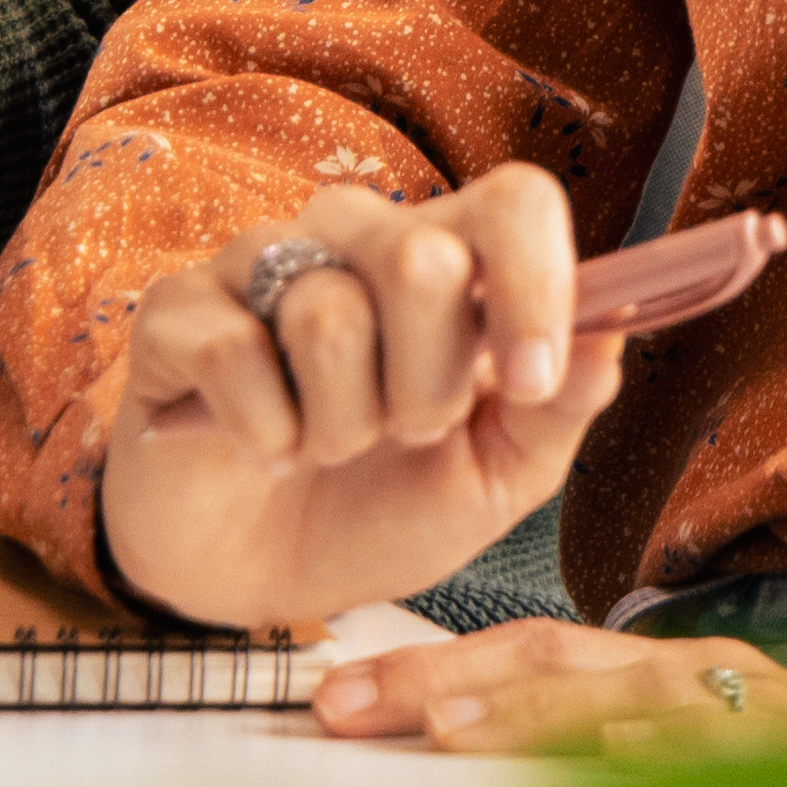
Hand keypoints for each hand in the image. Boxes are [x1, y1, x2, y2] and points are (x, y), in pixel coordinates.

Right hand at [94, 165, 612, 636]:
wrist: (257, 584)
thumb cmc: (381, 511)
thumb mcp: (492, 481)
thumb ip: (555, 412)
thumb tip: (609, 338)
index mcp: (449, 264)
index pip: (514, 201)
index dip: (536, 281)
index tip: (532, 380)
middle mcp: (355, 241)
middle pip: (421, 257)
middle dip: (427, 388)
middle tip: (404, 434)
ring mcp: (257, 268)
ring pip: (328, 314)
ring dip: (342, 426)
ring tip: (327, 450)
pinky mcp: (177, 315)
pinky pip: (234, 353)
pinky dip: (266, 435)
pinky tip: (263, 451)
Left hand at [308, 618, 786, 761]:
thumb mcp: (698, 766)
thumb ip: (606, 761)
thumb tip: (497, 776)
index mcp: (663, 678)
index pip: (525, 654)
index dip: (425, 668)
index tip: (335, 697)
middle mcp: (698, 677)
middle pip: (547, 657)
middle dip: (434, 679)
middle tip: (340, 709)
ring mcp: (755, 711)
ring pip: (622, 695)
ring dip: (526, 710)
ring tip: (444, 731)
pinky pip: (733, 743)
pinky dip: (671, 745)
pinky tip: (617, 752)